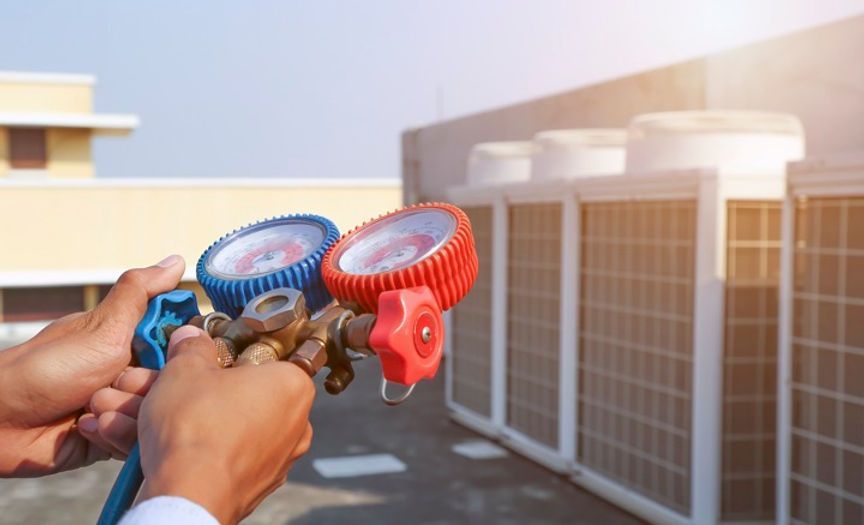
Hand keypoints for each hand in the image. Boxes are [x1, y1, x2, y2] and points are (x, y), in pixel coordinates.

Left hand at [0, 255, 184, 476]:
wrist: (0, 419)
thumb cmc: (48, 367)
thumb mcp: (103, 325)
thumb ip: (141, 293)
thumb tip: (176, 260)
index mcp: (132, 341)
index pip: (181, 344)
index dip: (181, 351)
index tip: (167, 353)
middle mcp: (131, 372)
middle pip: (173, 383)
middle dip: (146, 386)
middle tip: (115, 381)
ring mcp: (122, 406)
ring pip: (157, 415)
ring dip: (126, 413)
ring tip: (92, 410)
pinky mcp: (112, 440)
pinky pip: (137, 442)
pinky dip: (114, 437)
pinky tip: (87, 429)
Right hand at [137, 325, 313, 523]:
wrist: (188, 498)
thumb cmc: (198, 429)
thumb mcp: (186, 369)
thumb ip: (191, 348)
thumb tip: (191, 338)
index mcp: (291, 386)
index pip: (258, 358)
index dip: (217, 355)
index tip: (192, 357)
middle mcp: (291, 425)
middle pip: (225, 396)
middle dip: (173, 390)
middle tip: (140, 384)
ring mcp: (271, 459)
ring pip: (210, 426)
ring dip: (160, 417)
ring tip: (115, 411)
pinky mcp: (247, 486)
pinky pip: (207, 455)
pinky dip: (171, 446)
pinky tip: (122, 435)